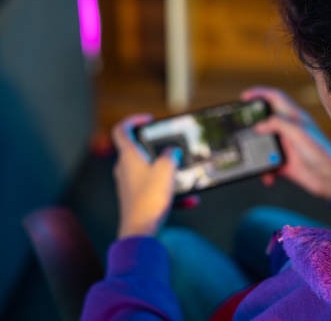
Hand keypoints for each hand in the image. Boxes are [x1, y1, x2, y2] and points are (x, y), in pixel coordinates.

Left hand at [111, 115, 181, 238]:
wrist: (140, 231)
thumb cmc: (148, 199)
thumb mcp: (166, 169)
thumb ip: (170, 155)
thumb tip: (172, 152)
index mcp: (128, 156)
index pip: (121, 130)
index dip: (133, 121)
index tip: (148, 120)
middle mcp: (125, 169)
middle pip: (139, 151)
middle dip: (159, 150)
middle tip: (174, 150)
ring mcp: (130, 185)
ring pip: (152, 172)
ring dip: (170, 174)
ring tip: (186, 179)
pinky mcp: (137, 199)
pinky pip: (157, 190)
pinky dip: (172, 193)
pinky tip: (190, 200)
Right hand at [241, 86, 330, 200]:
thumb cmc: (321, 152)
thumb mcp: (299, 132)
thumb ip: (278, 124)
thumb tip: (258, 126)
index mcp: (294, 116)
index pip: (275, 97)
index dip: (259, 93)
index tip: (244, 97)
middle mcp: (289, 129)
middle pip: (265, 121)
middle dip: (252, 125)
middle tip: (239, 128)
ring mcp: (286, 147)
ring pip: (263, 145)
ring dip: (257, 153)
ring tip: (253, 158)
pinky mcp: (284, 164)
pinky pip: (267, 165)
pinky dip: (265, 171)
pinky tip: (269, 178)